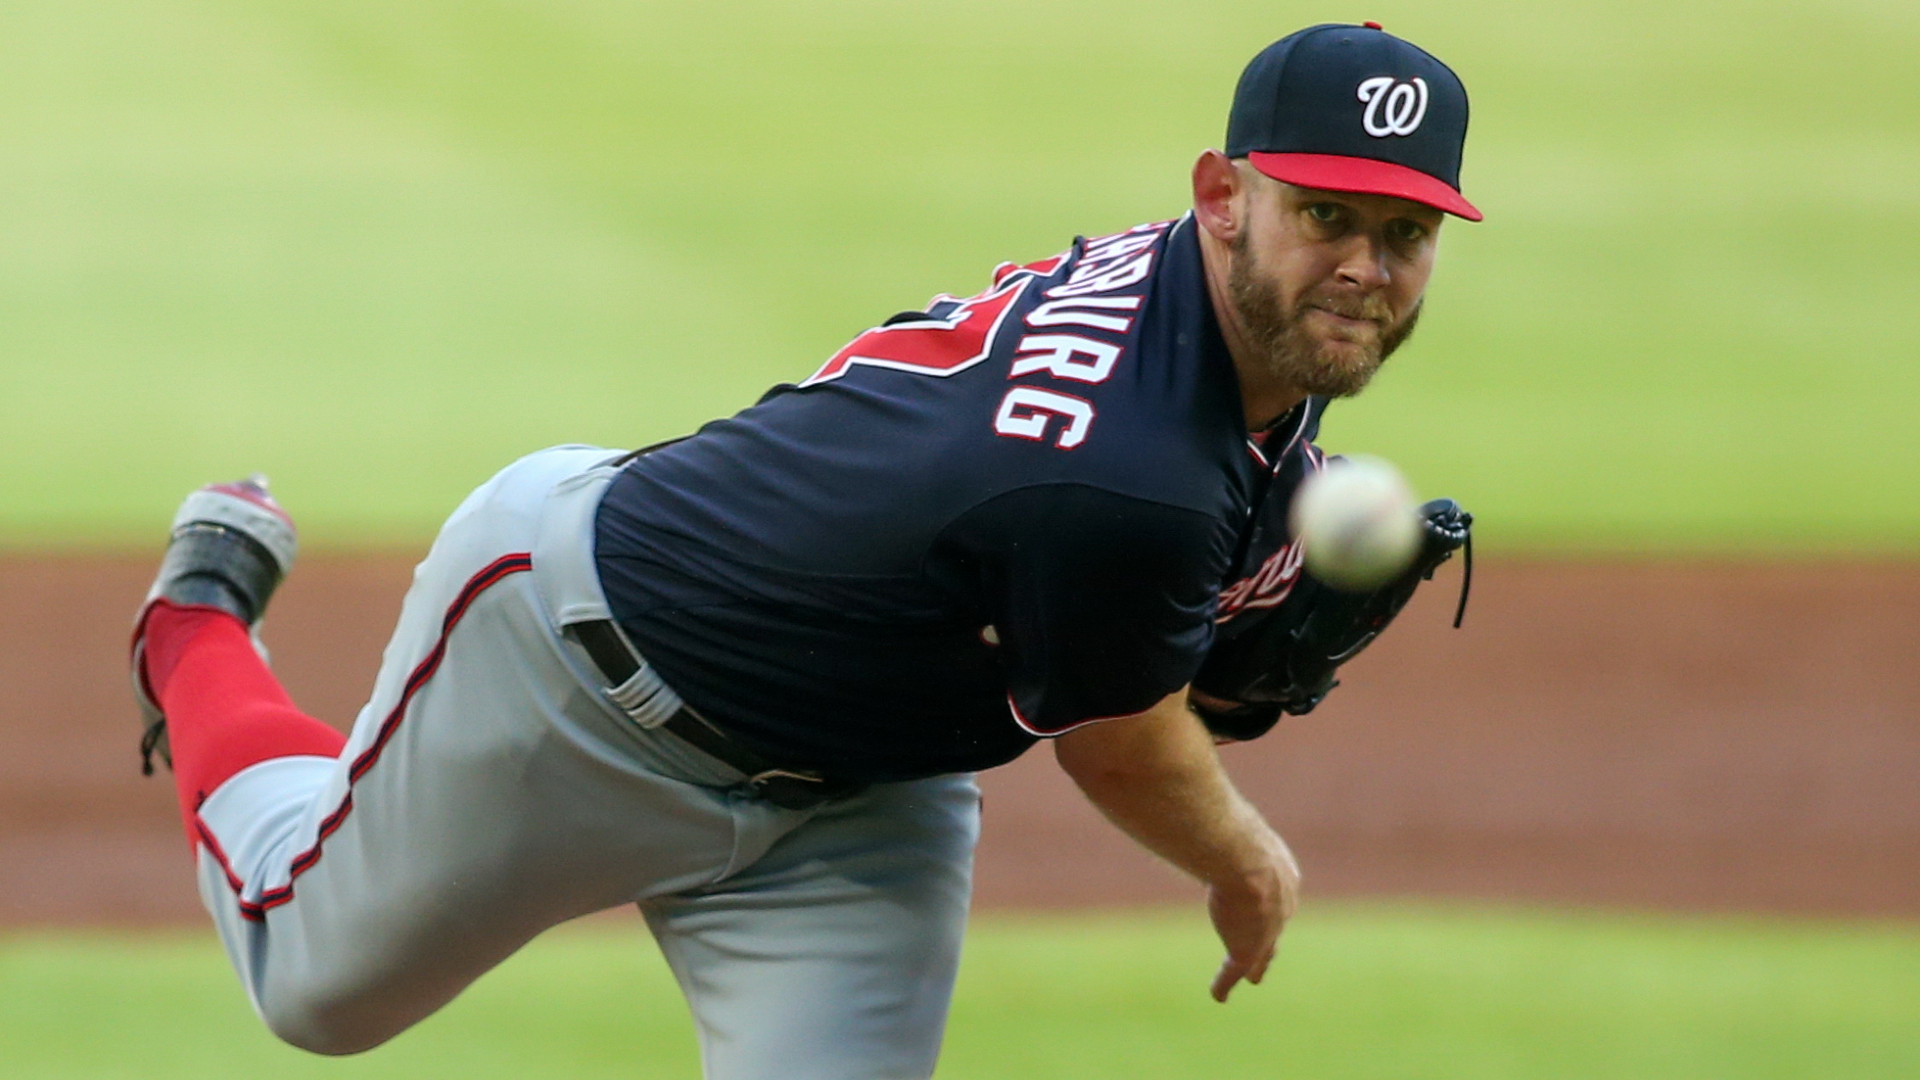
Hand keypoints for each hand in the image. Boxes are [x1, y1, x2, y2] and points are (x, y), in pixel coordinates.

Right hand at [1206, 832, 1300, 1001]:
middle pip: (1275, 925)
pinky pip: (1236, 972)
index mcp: (1281, 871)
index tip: (1259, 906)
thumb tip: (1190, 810)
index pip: (1275, 891)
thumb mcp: (1226, 826)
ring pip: (1264, 952)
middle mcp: (1283, 903)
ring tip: (1254, 977)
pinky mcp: (1247, 950)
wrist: (1242, 856)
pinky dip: (1225, 983)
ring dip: (1258, 965)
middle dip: (1271, 938)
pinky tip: (1219, 995)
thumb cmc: (1230, 830)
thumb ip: (1214, 828)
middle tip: (1269, 950)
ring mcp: (1269, 929)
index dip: (1267, 901)